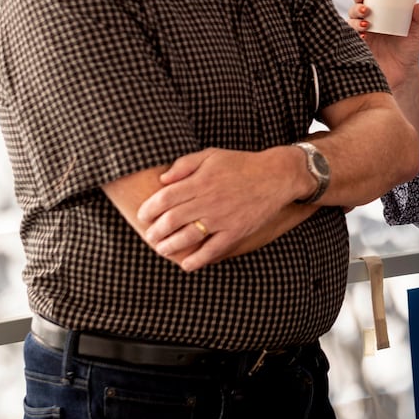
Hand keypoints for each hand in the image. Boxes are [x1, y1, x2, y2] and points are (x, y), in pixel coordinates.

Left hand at [137, 147, 311, 271]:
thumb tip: (162, 179)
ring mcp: (222, 218)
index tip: (142, 216)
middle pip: (171, 220)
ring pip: (186, 237)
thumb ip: (184, 164)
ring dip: (169, 247)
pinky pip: (211, 251)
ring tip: (162, 249)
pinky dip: (196, 261)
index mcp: (200, 180)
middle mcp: (208, 200)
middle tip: (150, 236)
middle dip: (155, 232)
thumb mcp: (211, 155)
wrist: (276, 175)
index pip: (164, 198)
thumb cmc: (241, 164)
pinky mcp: (235, 232)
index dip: (148, 210)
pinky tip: (186, 264)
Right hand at [349, 0, 418, 87]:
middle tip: (366, 10)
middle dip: (356, 8)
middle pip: (354, 11)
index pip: (365, 2)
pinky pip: (350, 40)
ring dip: (355, 22)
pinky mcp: (359, 49)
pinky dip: (353, 36)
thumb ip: (418, 19)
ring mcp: (362, 37)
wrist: (403, 72)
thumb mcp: (416, 33)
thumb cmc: (408, 50)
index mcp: (379, 16)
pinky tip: (363, 37)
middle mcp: (368, 24)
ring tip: (367, 25)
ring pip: (350, 24)